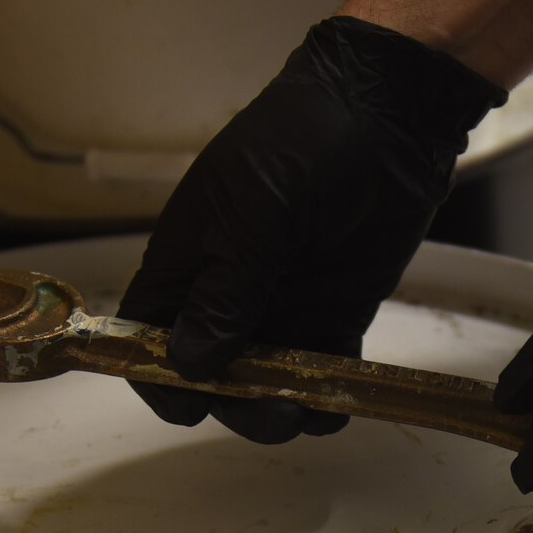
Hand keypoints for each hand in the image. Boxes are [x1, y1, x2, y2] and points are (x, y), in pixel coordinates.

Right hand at [118, 17, 505, 443]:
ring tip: (309, 412)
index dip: (157, 380)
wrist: (386, 118)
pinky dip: (326, 398)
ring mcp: (283, 308)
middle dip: (234, 405)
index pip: (147, 338)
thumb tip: (191, 364)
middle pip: (210, 375)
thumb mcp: (253, 215)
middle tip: (273, 415)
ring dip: (280, 411)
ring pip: (266, 384)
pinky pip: (320, 373)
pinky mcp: (334, 314)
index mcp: (187, 264)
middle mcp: (227, 295)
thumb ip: (225, 292)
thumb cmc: (301, 146)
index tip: (190, 405)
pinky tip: (339, 406)